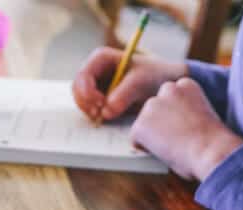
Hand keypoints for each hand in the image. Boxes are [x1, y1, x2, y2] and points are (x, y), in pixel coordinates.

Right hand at [72, 47, 187, 122]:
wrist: (164, 84)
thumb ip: (124, 94)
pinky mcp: (98, 99)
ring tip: (106, 116)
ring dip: (90, 111)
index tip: (101, 104)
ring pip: (81, 101)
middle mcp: (94, 71)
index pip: (83, 75)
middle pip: (78, 89)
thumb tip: (106, 112)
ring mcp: (95, 85)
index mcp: (101, 58)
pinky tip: (107, 117)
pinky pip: (89, 109)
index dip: (87, 91)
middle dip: (86, 103)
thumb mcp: (142, 82)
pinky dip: (95, 115)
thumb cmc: (154, 76)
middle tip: (100, 115)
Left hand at [130, 78, 242, 180]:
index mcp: (186, 84)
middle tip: (177, 139)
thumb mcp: (202, 115)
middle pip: (154, 109)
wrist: (212, 151)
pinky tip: (163, 151)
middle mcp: (167, 89)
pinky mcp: (140, 124)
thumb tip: (171, 125)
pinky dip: (145, 148)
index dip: (176, 116)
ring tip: (173, 146)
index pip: (170, 98)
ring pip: (144, 124)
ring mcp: (152, 106)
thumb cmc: (214, 141)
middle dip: (160, 123)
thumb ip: (185, 112)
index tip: (186, 126)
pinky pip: (136, 140)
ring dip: (153, 136)